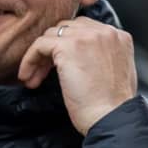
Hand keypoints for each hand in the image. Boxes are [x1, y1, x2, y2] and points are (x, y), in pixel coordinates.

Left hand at [18, 17, 137, 135]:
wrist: (111, 118)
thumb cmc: (111, 107)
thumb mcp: (115, 72)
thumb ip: (101, 56)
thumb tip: (78, 57)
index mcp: (118, 36)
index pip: (84, 29)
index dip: (66, 46)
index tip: (58, 67)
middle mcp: (105, 31)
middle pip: (67, 29)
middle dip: (52, 50)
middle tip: (43, 73)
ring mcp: (86, 36)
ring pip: (51, 35)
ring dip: (39, 57)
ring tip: (34, 78)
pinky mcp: (68, 47)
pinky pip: (40, 45)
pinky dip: (30, 59)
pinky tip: (28, 77)